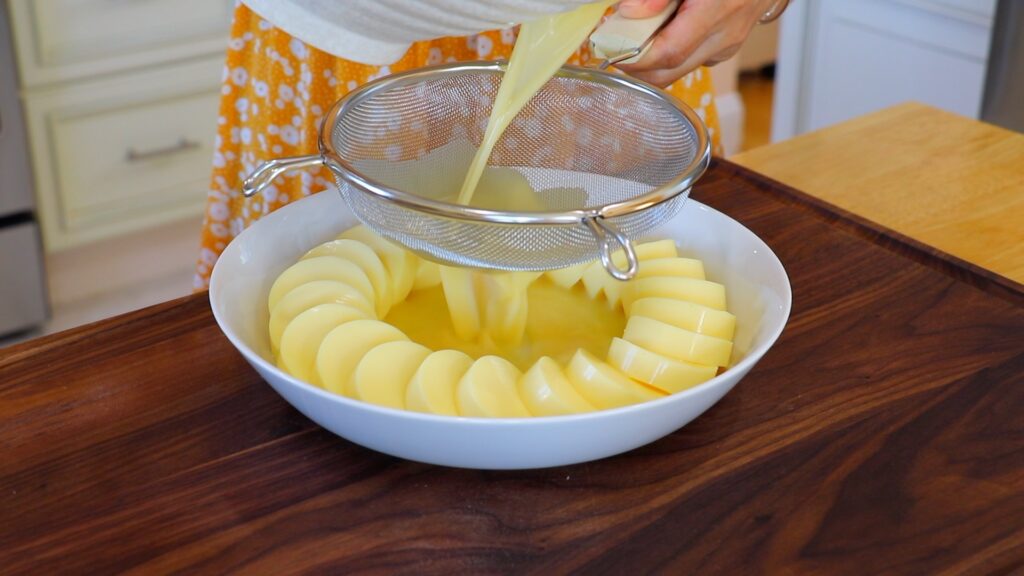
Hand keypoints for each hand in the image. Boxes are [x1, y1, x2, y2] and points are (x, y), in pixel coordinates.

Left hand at [615, 0, 776, 86]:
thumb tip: (629, 11)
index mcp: (717, 10)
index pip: (668, 52)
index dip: (635, 58)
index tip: (611, 50)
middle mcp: (723, 36)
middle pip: (669, 73)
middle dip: (636, 68)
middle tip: (615, 48)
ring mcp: (725, 48)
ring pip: (677, 72)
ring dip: (651, 63)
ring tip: (637, 38)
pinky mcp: (723, 52)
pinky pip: (689, 63)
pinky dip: (668, 56)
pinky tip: (663, 34)